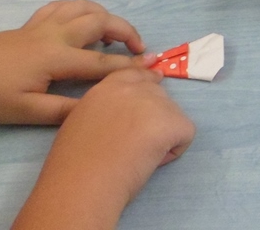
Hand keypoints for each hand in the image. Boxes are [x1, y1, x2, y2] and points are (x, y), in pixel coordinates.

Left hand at [0, 0, 151, 124]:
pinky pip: (64, 5)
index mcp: (57, 58)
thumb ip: (65, 110)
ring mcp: (44, 24)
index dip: (132, 67)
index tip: (155, 69)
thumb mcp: (27, 112)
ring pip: (85, 7)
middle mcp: (56, 34)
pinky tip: (83, 21)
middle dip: (127, 32)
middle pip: (102, 22)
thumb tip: (99, 107)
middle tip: (140, 49)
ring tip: (114, 34)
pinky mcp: (32, 23)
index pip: (103, 63)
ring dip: (107, 17)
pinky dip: (82, 9)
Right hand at [12, 68, 194, 229]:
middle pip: (158, 93)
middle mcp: (132, 89)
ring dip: (163, 134)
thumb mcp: (81, 123)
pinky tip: (152, 162)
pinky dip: (174, 150)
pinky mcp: (171, 121)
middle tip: (137, 142)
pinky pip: (185, 133)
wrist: (81, 184)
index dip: (146, 84)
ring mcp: (154, 102)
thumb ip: (104, 110)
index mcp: (106, 88)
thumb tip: (123, 117)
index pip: (136, 75)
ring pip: (172, 114)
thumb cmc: (73, 165)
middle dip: (154, 116)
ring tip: (138, 156)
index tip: (152, 91)